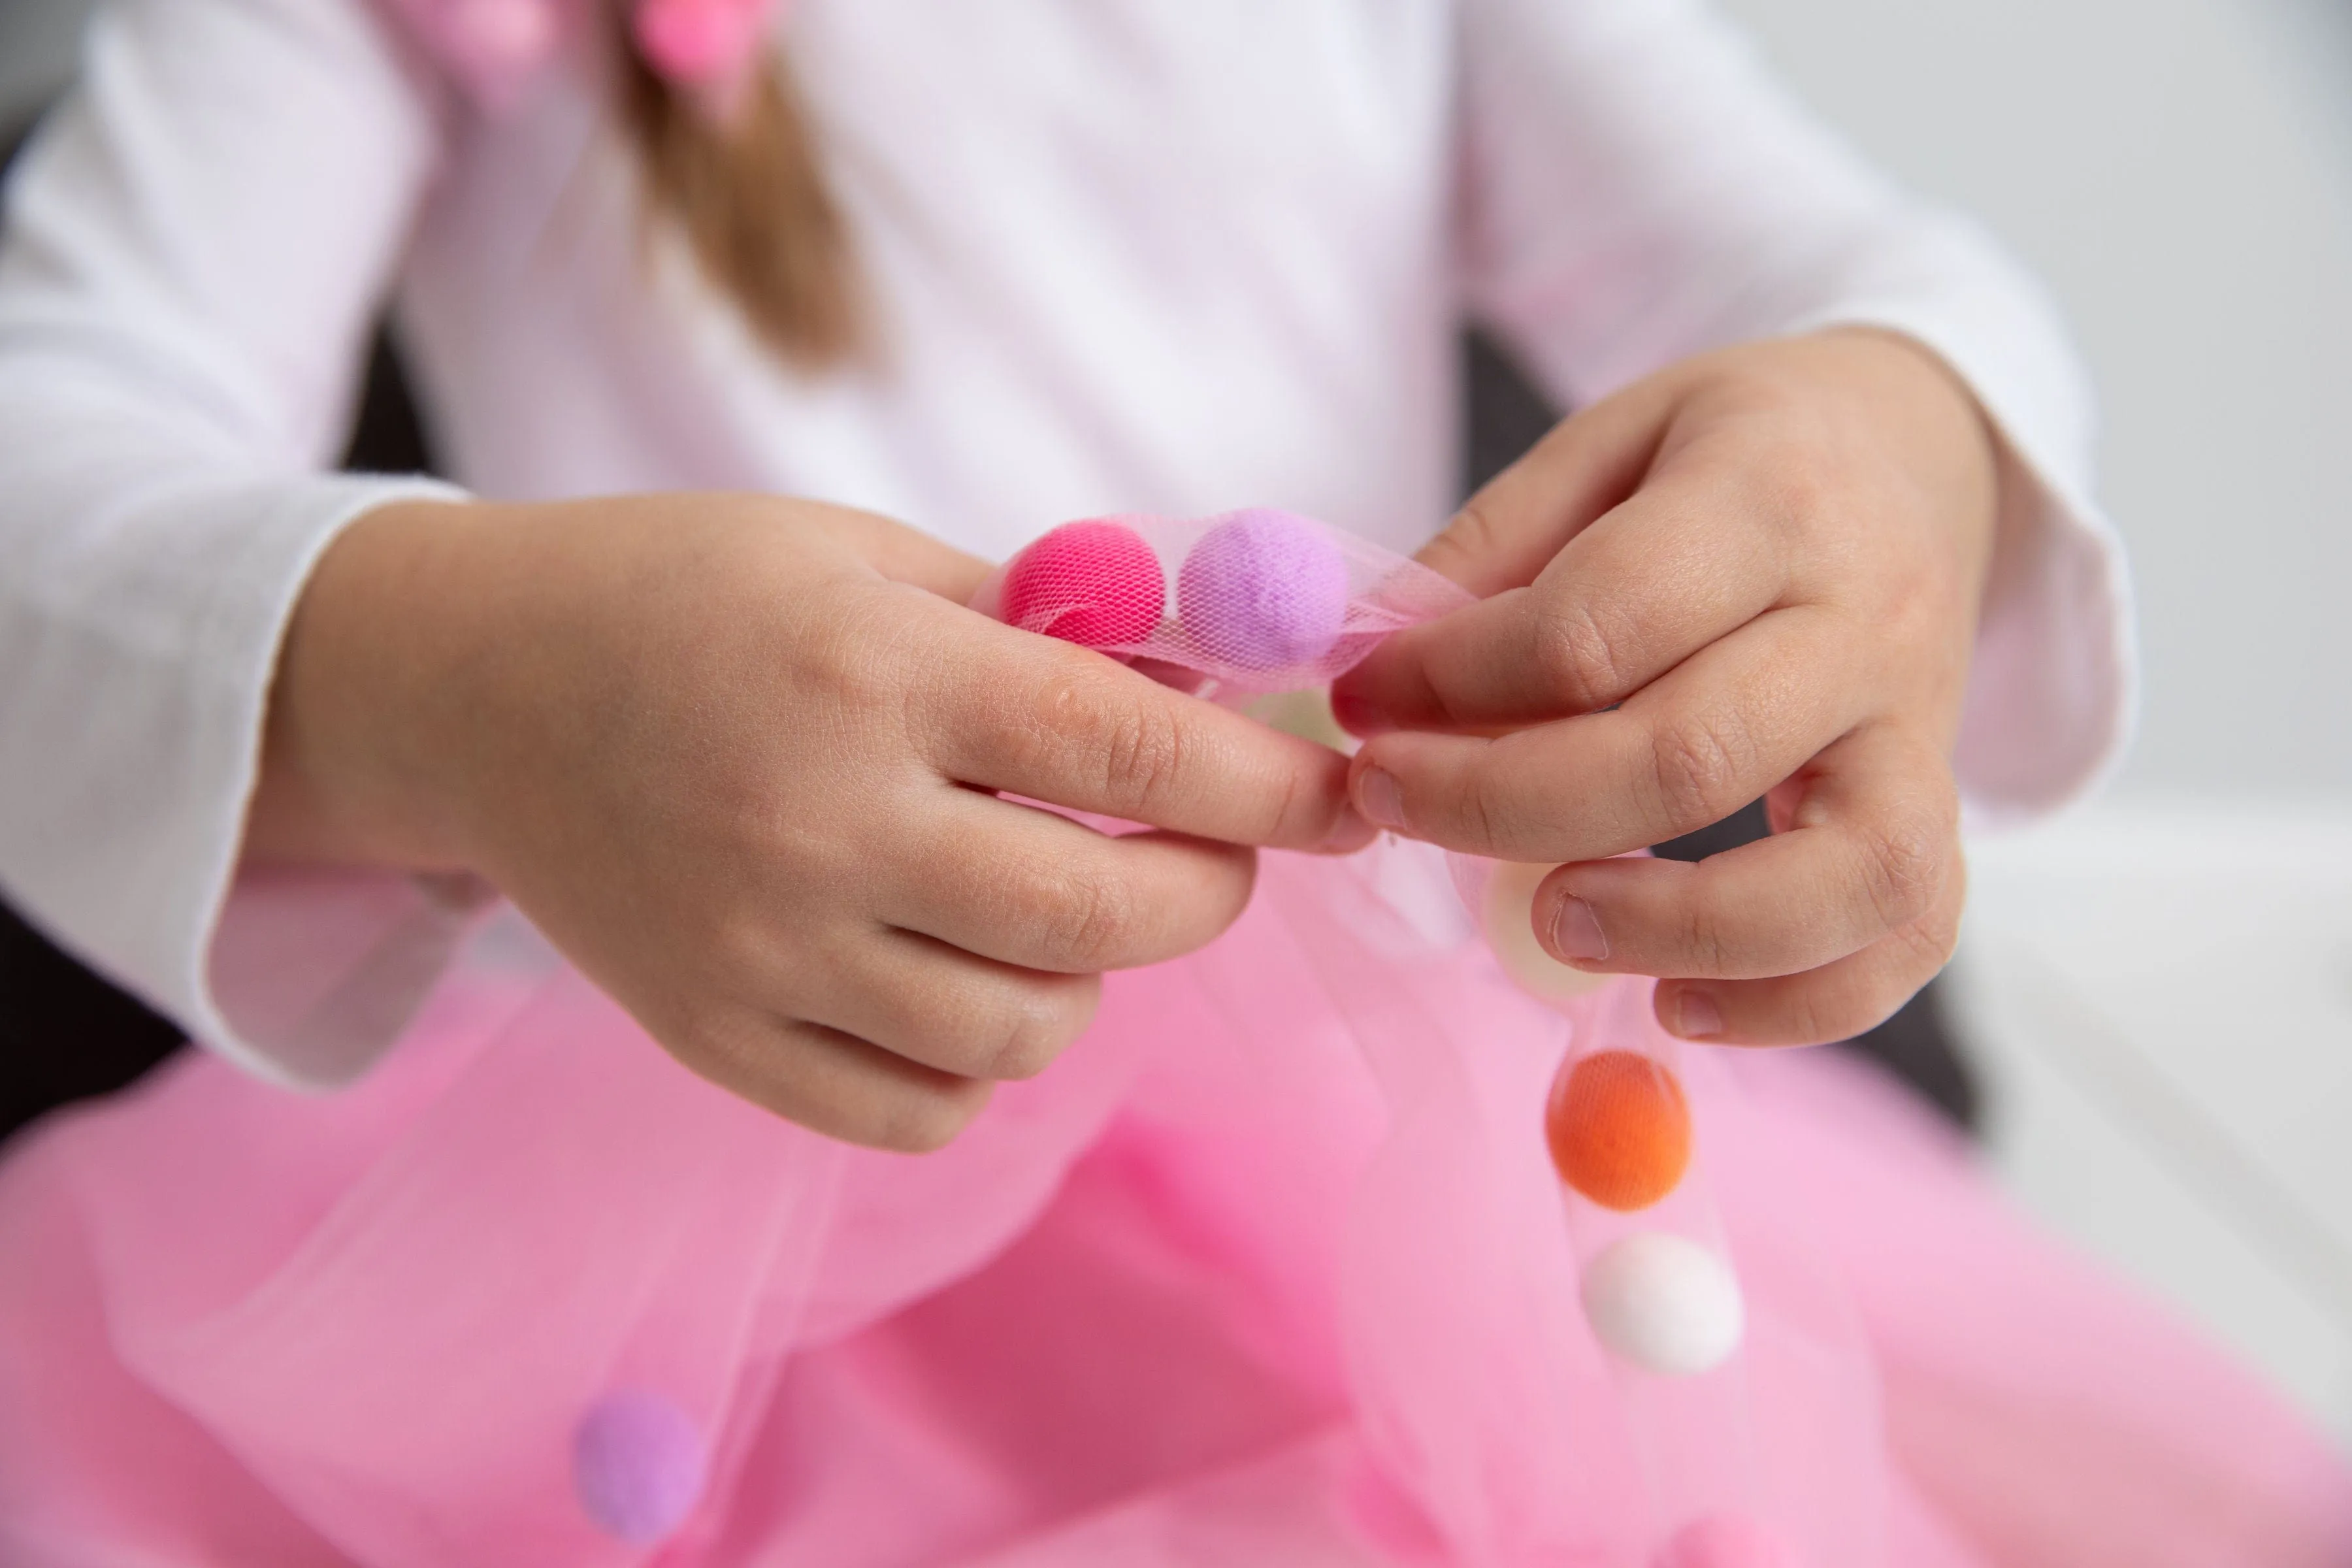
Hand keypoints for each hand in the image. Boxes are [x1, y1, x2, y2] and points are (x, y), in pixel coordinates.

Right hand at [251, 494, 1364, 1147]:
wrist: (476, 687)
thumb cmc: (689, 593)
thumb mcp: (867, 555)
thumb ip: (1037, 625)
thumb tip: (1211, 683)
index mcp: (870, 668)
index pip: (1126, 741)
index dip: (1266, 780)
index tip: (1341, 793)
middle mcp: (817, 820)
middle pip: (1098, 911)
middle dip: (1207, 887)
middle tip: (1216, 850)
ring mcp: (760, 949)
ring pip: (1022, 1032)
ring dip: (1086, 973)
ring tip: (1051, 899)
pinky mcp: (714, 1039)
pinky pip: (917, 1108)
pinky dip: (977, 1063)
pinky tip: (958, 976)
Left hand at [1332, 331, 1999, 1044]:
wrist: (1922, 451)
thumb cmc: (1740, 454)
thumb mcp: (1610, 440)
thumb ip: (1496, 544)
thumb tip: (1376, 665)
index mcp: (1770, 498)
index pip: (1596, 622)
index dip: (1452, 682)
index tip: (1364, 703)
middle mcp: (1865, 617)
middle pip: (1689, 757)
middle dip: (1507, 807)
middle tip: (1396, 806)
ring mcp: (1920, 726)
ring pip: (1843, 873)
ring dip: (1677, 928)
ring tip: (1552, 925)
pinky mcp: (1942, 808)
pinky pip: (1909, 936)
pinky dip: (1798, 1004)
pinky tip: (1678, 1003)